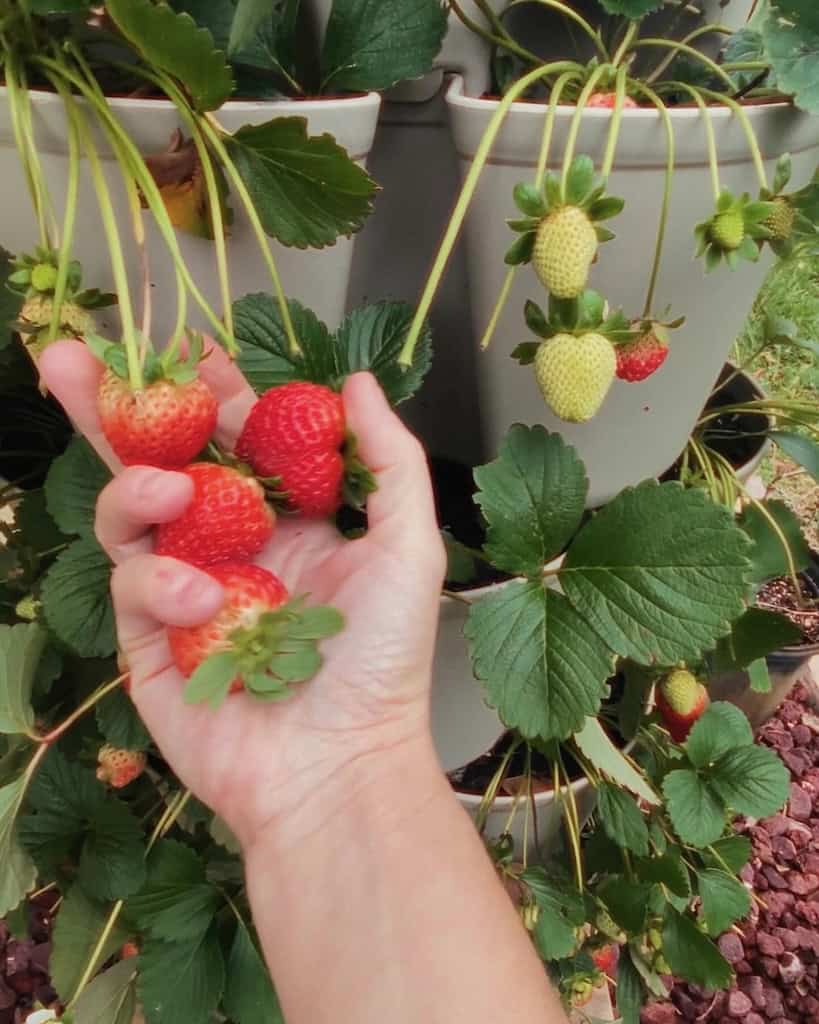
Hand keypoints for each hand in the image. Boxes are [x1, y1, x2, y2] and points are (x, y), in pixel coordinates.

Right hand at [38, 341, 445, 849]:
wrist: (338, 767)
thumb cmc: (381, 662)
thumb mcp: (407, 547)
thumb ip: (387, 460)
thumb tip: (355, 380)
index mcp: (287, 520)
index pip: (236, 440)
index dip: (212, 395)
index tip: (191, 353)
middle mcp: (229, 546)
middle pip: (158, 460)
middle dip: (111, 410)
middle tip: (66, 359)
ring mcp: (184, 590)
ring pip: (131, 513)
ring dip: (138, 489)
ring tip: (168, 492)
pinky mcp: (150, 640)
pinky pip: (133, 586)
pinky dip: (161, 583)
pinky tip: (202, 601)